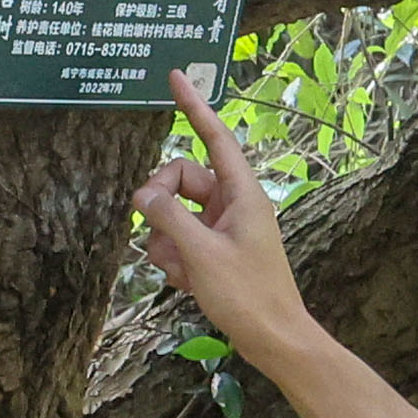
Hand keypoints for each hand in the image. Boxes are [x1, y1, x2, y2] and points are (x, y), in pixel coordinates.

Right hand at [131, 70, 318, 360]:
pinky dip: (174, 258)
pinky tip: (185, 284)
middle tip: (150, 228)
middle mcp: (232, 204)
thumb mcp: (201, 255)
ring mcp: (223, 228)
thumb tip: (142, 194)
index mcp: (241, 193)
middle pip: (180, 178)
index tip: (176, 76)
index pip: (214, 137)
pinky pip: (179, 240)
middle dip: (159, 203)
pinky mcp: (215, 251)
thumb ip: (167, 218)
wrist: (275, 340)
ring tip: (180, 271)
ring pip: (174, 213)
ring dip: (164, 240)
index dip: (194, 106)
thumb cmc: (249, 296)